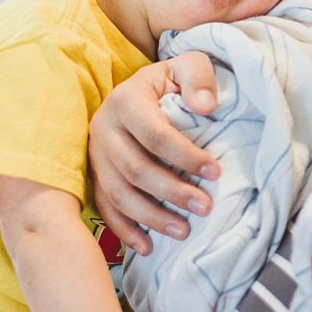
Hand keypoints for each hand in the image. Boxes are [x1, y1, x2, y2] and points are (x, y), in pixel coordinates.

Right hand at [89, 52, 219, 255]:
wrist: (145, 88)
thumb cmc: (173, 80)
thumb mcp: (189, 65)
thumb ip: (199, 78)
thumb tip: (206, 106)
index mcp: (125, 100)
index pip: (155, 135)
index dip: (185, 156)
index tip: (216, 173)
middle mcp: (103, 128)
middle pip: (135, 169)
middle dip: (171, 192)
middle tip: (205, 207)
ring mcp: (96, 154)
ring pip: (119, 193)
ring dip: (151, 216)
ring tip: (184, 231)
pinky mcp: (95, 174)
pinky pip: (106, 206)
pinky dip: (125, 229)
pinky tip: (148, 246)